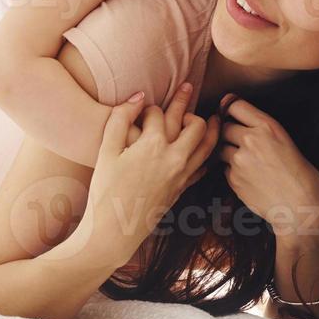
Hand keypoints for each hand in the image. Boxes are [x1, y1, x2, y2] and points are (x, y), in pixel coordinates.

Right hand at [85, 84, 219, 256]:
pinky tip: (204, 149)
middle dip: (186, 103)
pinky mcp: (182, 189)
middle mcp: (173, 157)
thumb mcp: (106, 151)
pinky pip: (202, 166)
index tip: (140, 109)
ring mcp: (181, 175)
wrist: (114, 232)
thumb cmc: (105, 191)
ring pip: (206, 144)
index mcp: (152, 145)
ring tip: (213, 116)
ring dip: (209, 127)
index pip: (158, 113)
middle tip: (188, 87)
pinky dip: (206, 153)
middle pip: (192, 123)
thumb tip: (138, 96)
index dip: (147, 108)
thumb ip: (120, 119)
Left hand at [217, 93, 318, 247]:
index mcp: (267, 126)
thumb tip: (239, 123)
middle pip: (224, 127)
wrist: (302, 207)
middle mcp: (251, 140)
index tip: (229, 113)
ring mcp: (240, 161)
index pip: (235, 105)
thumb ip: (262, 130)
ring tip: (248, 163)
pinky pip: (225, 169)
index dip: (230, 109)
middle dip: (229, 133)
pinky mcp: (234, 180)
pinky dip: (233, 171)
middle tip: (241, 142)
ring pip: (221, 149)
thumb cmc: (302, 175)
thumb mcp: (286, 140)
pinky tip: (251, 178)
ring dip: (229, 153)